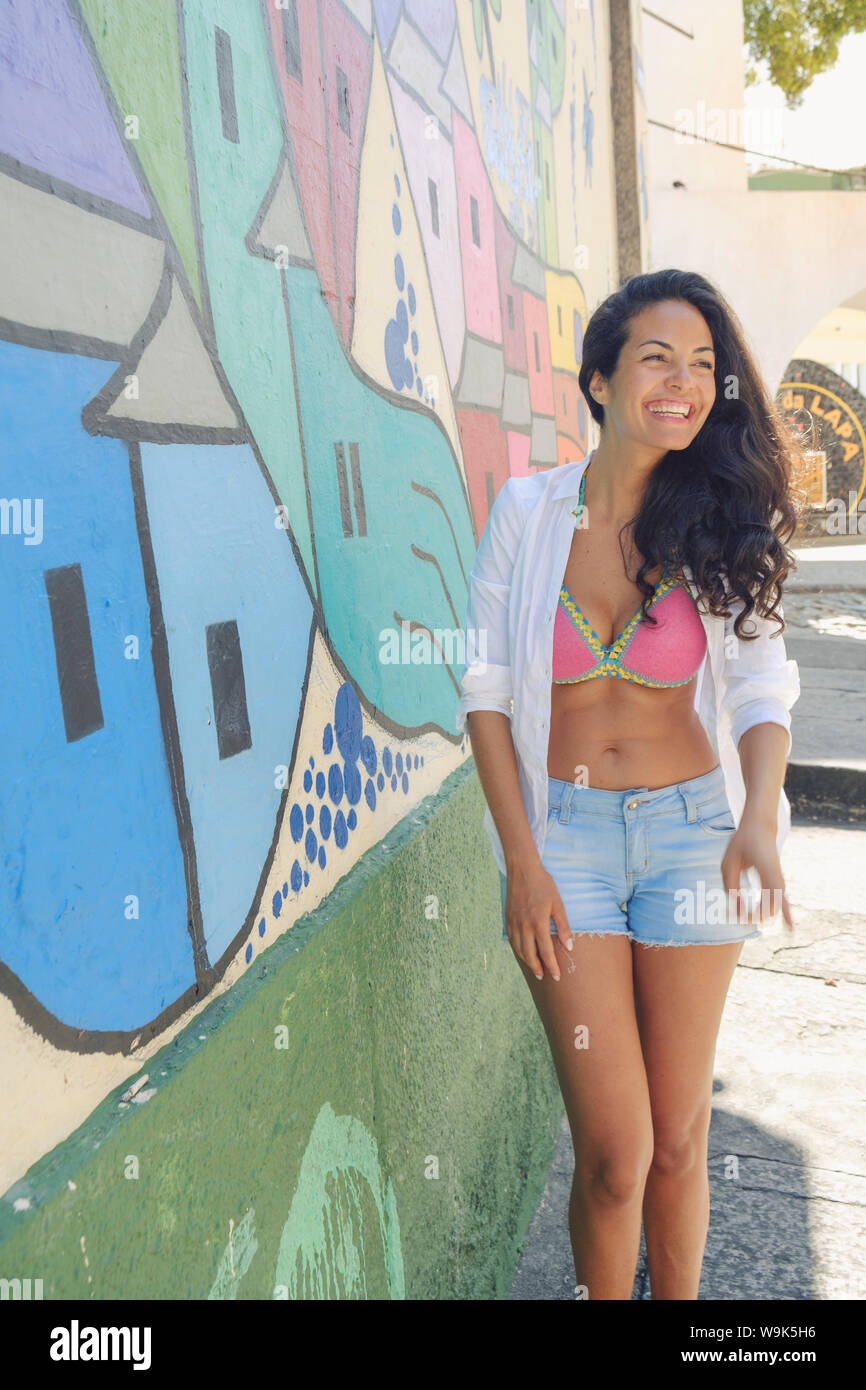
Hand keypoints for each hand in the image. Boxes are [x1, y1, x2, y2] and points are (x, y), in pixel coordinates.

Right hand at [504, 861, 572, 979]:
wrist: (522, 870)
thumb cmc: (543, 885)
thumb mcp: (558, 904)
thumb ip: (563, 927)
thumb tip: (569, 946)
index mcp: (538, 923)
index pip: (545, 952)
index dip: (552, 966)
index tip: (557, 976)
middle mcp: (524, 926)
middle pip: (530, 955)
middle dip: (538, 968)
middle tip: (545, 976)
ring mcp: (514, 923)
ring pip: (519, 949)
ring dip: (528, 961)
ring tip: (536, 969)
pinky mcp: (508, 919)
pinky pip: (512, 940)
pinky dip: (518, 950)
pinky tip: (524, 952)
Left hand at [721, 813, 792, 931]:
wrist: (760, 826)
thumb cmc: (742, 842)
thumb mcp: (729, 862)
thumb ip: (730, 885)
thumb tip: (736, 906)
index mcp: (767, 874)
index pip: (764, 904)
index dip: (750, 914)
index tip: (734, 911)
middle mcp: (777, 880)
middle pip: (769, 910)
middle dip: (753, 917)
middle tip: (736, 914)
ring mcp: (778, 881)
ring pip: (775, 908)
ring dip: (760, 915)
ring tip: (742, 916)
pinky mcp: (776, 881)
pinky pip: (782, 901)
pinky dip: (785, 914)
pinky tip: (789, 929)